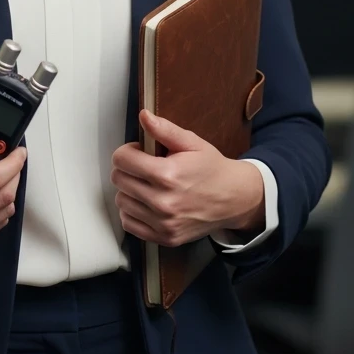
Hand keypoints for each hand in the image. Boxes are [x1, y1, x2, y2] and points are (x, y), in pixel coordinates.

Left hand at [110, 109, 264, 246]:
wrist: (234, 199)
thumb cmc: (212, 169)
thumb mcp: (192, 143)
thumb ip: (164, 129)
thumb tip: (144, 115)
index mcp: (168, 175)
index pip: (122, 160)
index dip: (127, 151)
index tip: (139, 151)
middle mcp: (163, 202)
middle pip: (119, 180)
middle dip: (127, 168)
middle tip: (143, 167)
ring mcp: (163, 223)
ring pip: (121, 201)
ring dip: (129, 190)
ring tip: (147, 184)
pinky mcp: (164, 237)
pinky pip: (129, 223)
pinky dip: (132, 212)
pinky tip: (146, 202)